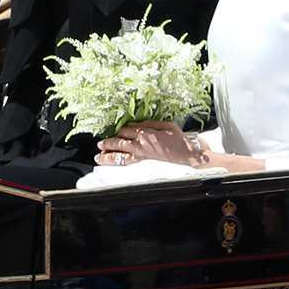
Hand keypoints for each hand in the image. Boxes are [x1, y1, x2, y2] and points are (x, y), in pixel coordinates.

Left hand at [94, 121, 208, 166]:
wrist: (188, 154)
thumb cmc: (179, 138)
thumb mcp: (164, 124)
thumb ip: (148, 124)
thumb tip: (135, 124)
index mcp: (145, 133)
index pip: (126, 130)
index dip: (119, 130)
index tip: (115, 130)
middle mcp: (140, 145)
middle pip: (119, 143)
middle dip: (108, 143)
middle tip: (99, 145)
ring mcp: (141, 155)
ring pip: (120, 156)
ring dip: (108, 156)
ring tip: (99, 157)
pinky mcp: (145, 163)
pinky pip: (127, 163)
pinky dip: (118, 163)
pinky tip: (113, 164)